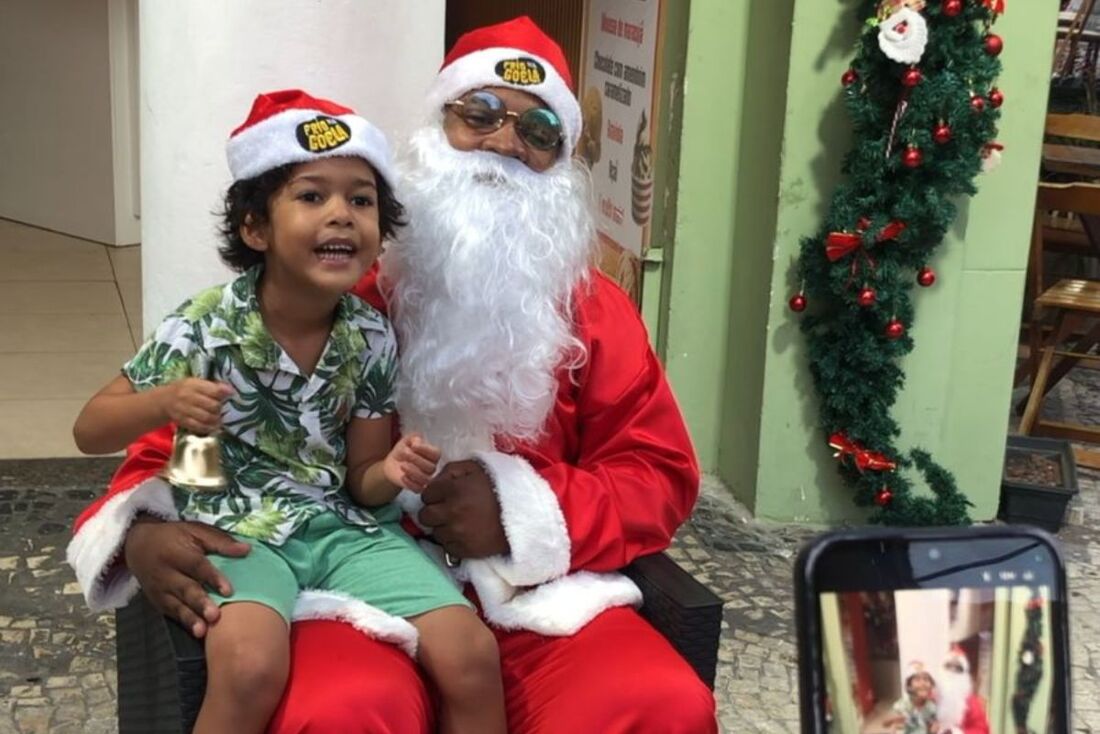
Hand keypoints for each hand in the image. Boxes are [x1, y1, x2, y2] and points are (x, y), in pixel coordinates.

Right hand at [123, 516, 250, 637]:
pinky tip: (196, 632)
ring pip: (176, 605)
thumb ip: (220, 541)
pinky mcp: (157, 601)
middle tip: (215, 616)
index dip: (213, 578)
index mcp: (176, 553)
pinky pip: (171, 613)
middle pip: (185, 589)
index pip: (197, 566)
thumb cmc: (174, 537)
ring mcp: (160, 589)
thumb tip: (247, 550)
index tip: (229, 591)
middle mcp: (166, 573)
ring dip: (190, 619)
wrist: (138, 544)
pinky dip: (183, 622)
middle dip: (200, 603)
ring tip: (203, 631)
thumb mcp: (195, 531)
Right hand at [159, 378, 232, 434]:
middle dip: (221, 408)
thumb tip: (230, 390)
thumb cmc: (184, 390)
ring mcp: (184, 410)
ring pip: (206, 417)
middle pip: (211, 405)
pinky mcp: (182, 421)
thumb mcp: (195, 383)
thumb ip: (211, 386)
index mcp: (192, 384)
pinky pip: (198, 427)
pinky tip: (214, 426)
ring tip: (221, 418)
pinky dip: (209, 427)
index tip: (232, 394)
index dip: (224, 393)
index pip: (212, 389)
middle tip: (226, 409)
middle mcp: (187, 397)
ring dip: (217, 419)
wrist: (163, 400)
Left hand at [383, 433, 440, 490]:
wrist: (393, 463)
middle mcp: (432, 467)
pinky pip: (419, 489)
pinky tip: (403, 477)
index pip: (436, 453)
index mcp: (433, 454)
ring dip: (414, 472)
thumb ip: (413, 438)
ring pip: (426, 479)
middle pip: (431, 467)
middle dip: (417, 460)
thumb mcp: (407, 440)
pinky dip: (410, 483)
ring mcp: (426, 478)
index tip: (413, 445)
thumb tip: (418, 441)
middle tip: (404, 454)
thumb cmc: (403, 450)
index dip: (425, 450)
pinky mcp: (418, 488)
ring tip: (402, 465)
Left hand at [418, 460, 508, 558]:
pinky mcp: (465, 549)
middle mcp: (452, 512)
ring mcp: (457, 533)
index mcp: (453, 490)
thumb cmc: (497, 487)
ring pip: (435, 533)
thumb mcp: (474, 468)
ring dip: (443, 527)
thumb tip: (433, 482)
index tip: (443, 496)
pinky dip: (453, 541)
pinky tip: (464, 534)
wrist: (522, 512)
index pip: (426, 495)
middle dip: (433, 512)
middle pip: (425, 516)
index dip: (434, 494)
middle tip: (447, 510)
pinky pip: (447, 547)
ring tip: (459, 522)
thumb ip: (450, 470)